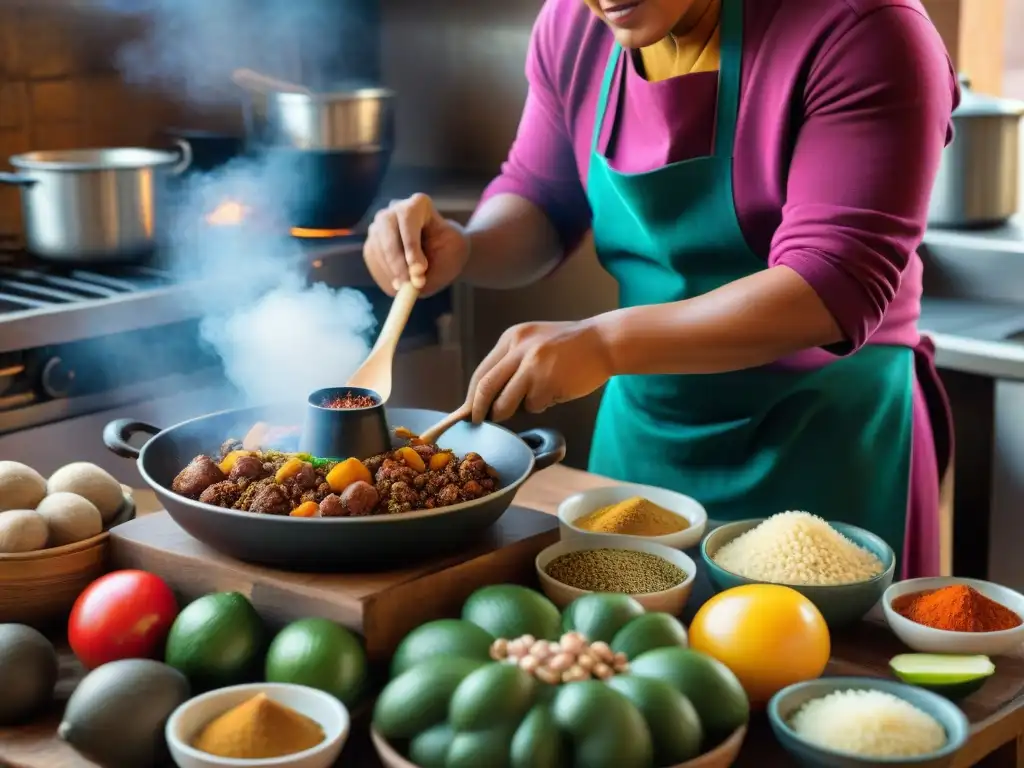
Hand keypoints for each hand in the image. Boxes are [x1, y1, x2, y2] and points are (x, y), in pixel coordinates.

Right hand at [363, 193, 469, 296]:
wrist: (441, 254)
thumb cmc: (450, 250)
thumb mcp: (453, 254)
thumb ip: (437, 265)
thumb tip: (413, 282)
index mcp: (418, 204)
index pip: (408, 218)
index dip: (411, 244)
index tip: (419, 269)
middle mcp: (394, 210)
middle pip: (386, 228)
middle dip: (398, 260)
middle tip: (410, 284)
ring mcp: (380, 226)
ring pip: (377, 245)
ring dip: (392, 270)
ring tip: (408, 288)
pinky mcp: (372, 244)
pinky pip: (372, 259)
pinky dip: (385, 274)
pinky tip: (400, 285)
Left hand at [466, 320, 614, 422]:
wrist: (604, 341)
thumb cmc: (570, 347)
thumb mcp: (535, 343)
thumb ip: (513, 363)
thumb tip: (490, 398)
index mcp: (511, 338)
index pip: (482, 371)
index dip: (472, 395)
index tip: (468, 412)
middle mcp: (518, 348)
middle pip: (485, 387)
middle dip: (479, 410)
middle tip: (478, 423)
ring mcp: (531, 365)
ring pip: (505, 402)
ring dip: (511, 412)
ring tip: (532, 401)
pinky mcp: (547, 382)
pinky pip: (533, 406)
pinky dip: (540, 406)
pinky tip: (555, 391)